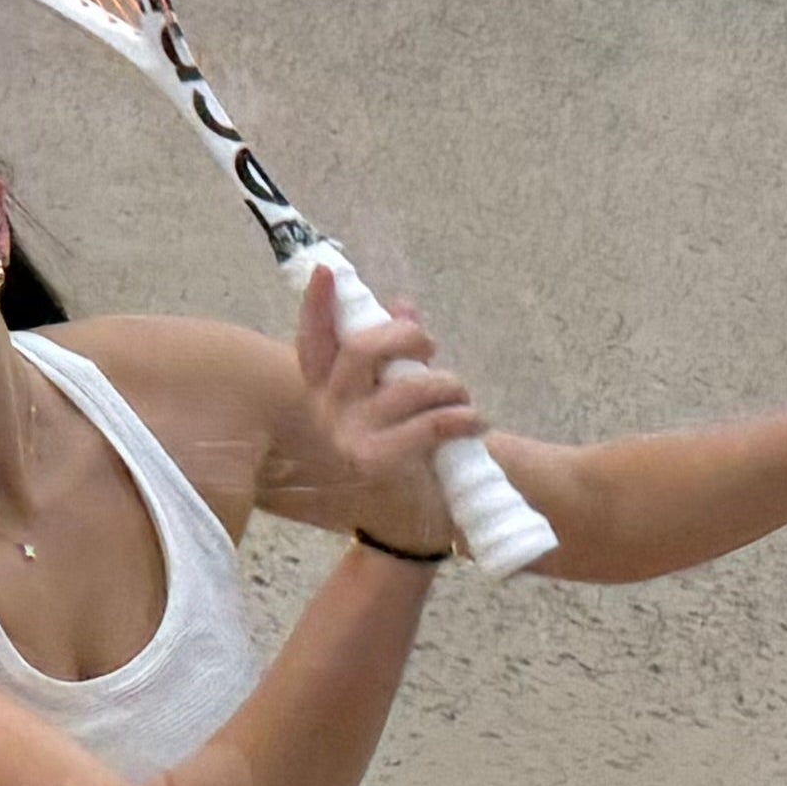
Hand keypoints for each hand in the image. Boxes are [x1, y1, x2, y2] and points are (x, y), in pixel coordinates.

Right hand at [293, 264, 482, 558]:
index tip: (327, 270)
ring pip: (408, 387)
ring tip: (463, 399)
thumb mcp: (397, 395)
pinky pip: (428, 424)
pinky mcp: (376, 461)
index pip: (312, 339)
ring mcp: (348, 436)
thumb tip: (403, 307)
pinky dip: (460, 418)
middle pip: (362, 351)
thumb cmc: (405, 444)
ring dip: (448, 386)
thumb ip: (396, 354)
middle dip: (406, 339)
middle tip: (431, 347)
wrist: (414, 515)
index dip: (316, 305)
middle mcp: (327, 410)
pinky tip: (474, 421)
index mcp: (324, 388)